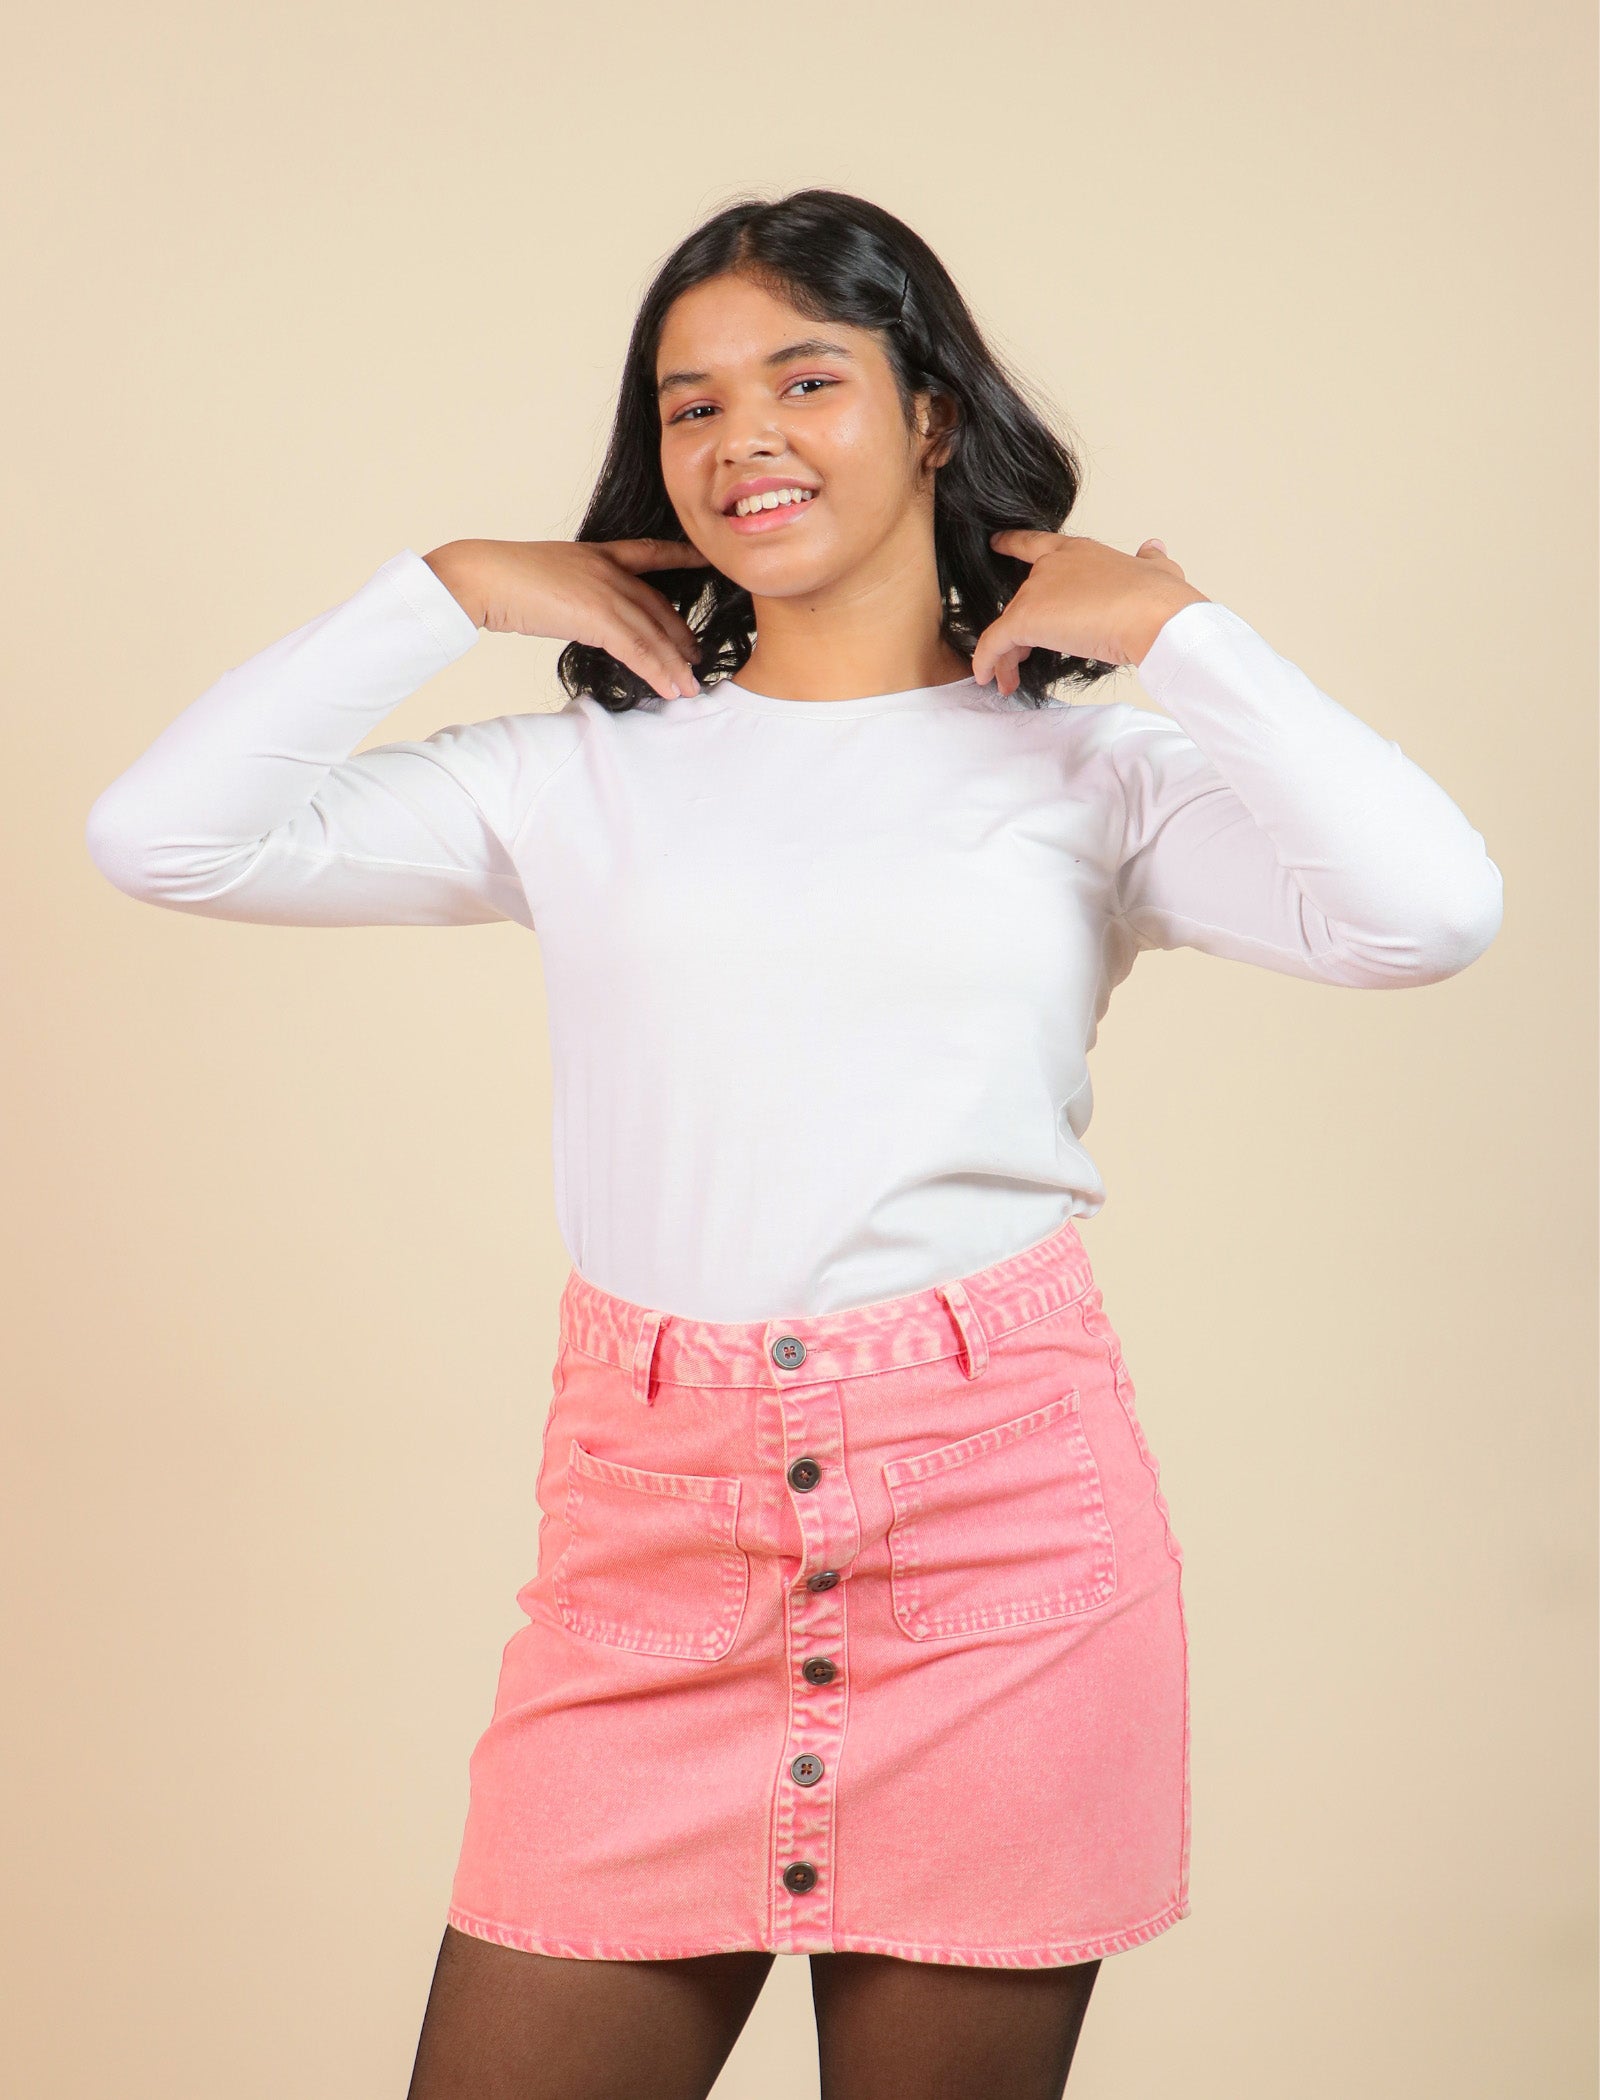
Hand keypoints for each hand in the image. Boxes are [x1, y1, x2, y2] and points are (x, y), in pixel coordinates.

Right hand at [423, 537, 711, 700]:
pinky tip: (670, 689)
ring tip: (689, 688)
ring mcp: (606, 591)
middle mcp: (610, 569)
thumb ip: (574, 592)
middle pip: (658, 606)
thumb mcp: (549, 578)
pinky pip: (638, 650)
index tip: (701, 559)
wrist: (482, 576)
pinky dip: (657, 673)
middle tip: (696, 657)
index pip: (650, 552)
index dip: (679, 555)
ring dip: (675, 665)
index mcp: (598, 553)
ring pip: (653, 633)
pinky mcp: (598, 616)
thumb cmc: (501, 579)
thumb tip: (578, 614)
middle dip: (680, 635)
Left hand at [970, 531, 1209, 694]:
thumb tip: (1153, 549)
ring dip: (1005, 656)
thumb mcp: (1157, 569)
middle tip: (1022, 658)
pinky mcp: (1025, 619)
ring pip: (1007, 626)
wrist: (1154, 616)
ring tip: (1009, 680)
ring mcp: (1036, 590)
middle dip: (1019, 631)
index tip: (995, 544)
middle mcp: (1051, 566)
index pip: (1036, 544)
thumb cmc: (1159, 598)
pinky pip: (993, 643)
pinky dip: (986, 662)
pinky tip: (987, 678)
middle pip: (1020, 600)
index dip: (1012, 543)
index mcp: (1079, 551)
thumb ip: (1149, 560)